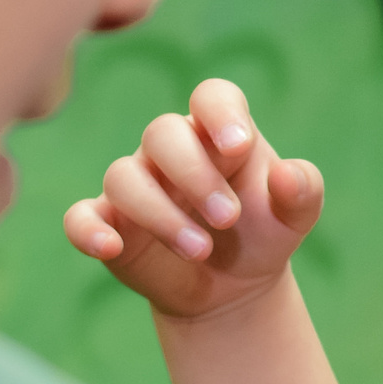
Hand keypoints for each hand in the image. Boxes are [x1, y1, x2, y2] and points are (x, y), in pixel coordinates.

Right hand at [62, 79, 323, 320]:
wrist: (233, 286)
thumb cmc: (262, 233)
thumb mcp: (295, 216)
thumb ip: (302, 190)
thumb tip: (289, 174)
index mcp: (218, 133)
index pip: (212, 97)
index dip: (221, 113)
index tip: (239, 145)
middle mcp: (172, 151)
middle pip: (162, 133)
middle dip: (195, 175)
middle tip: (229, 218)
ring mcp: (136, 185)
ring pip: (123, 176)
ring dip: (160, 214)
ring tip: (201, 249)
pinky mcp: (108, 222)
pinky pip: (80, 216)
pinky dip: (88, 229)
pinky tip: (109, 247)